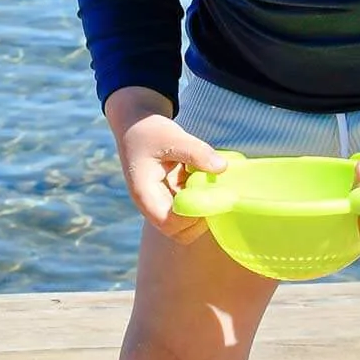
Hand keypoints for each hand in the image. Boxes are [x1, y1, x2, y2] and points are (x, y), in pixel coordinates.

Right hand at [104, 87, 226, 240]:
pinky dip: (202, 198)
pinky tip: (200, 176)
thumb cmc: (149, 132)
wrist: (137, 127)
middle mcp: (152, 205)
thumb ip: (196, 152)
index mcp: (145, 194)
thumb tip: (222, 168)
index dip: (192, 216)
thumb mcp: (172, 136)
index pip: (169, 223)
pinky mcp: (172, 198)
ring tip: (204, 181)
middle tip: (211, 191)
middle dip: (200, 217)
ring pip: (187, 224)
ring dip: (203, 208)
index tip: (208, 195)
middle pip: (179, 232)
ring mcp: (162, 203)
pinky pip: (191, 210)